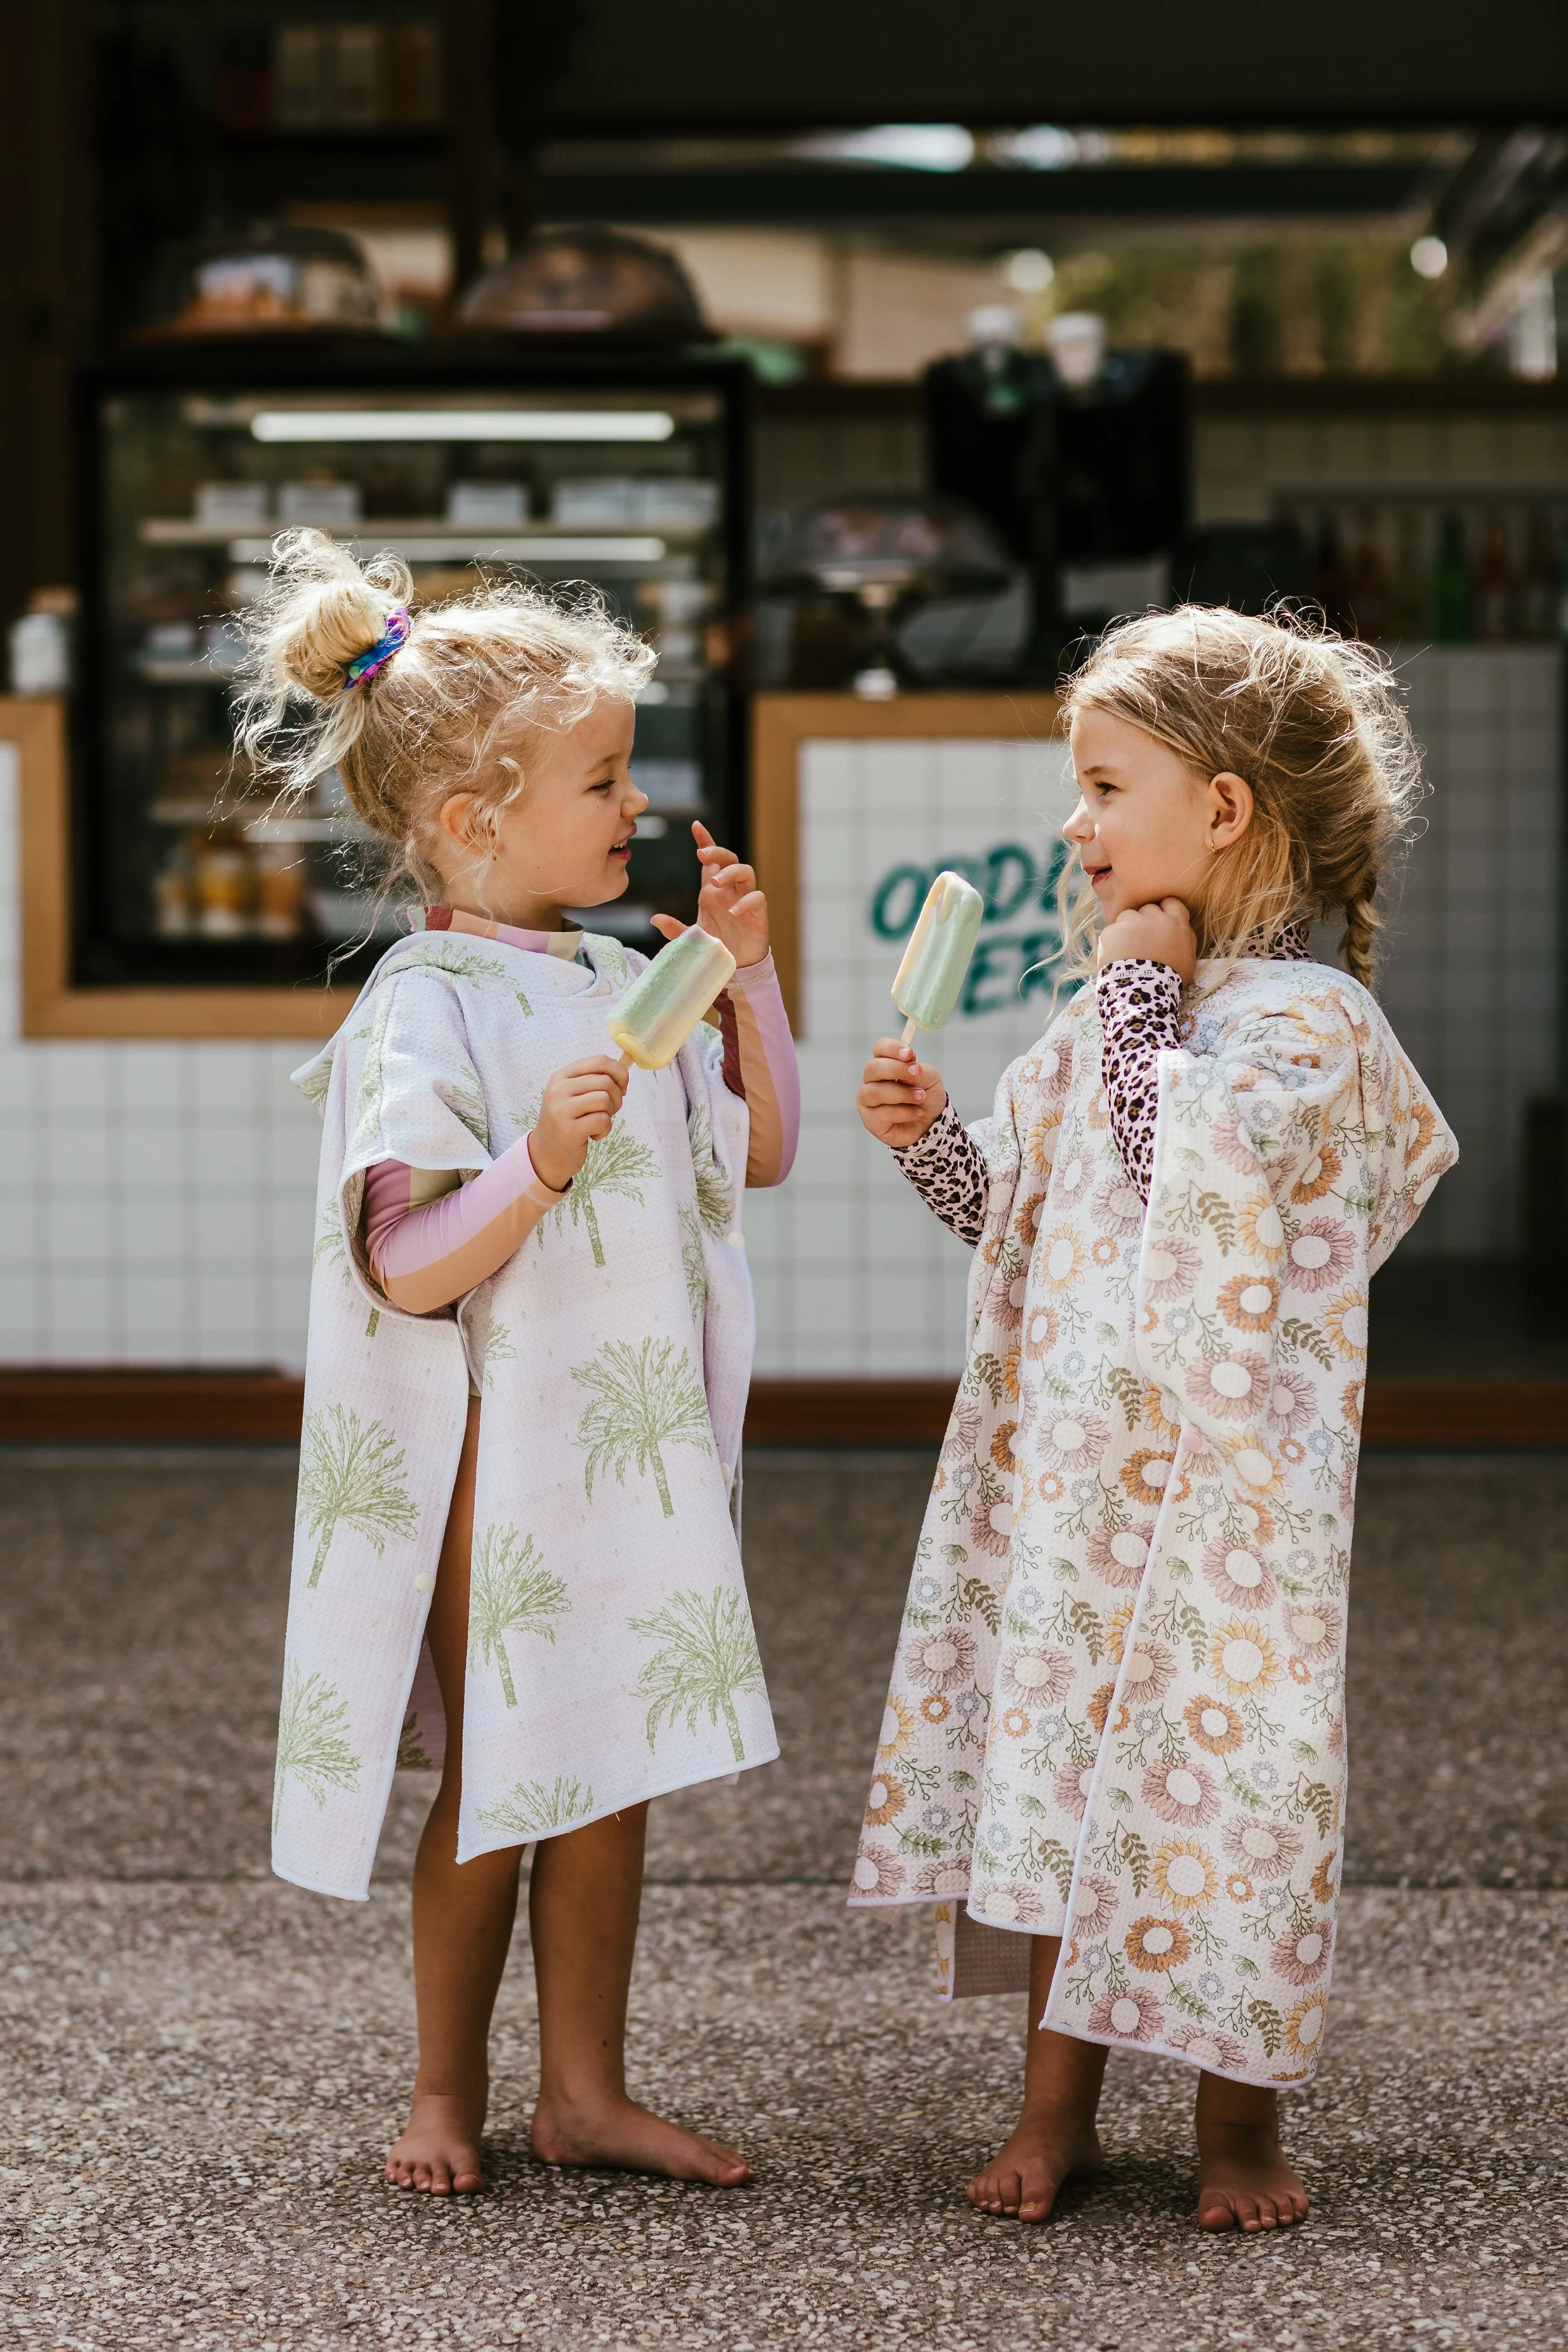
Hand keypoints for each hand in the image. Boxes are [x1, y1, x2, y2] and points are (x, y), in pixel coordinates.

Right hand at [529, 1055, 627, 1190]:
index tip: (622, 1087)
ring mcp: (562, 1110)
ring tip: (600, 1122)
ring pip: (605, 1099)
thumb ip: (594, 1081)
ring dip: (611, 1113)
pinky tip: (594, 1135)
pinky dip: (605, 1129)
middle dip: (617, 1097)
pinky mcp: (570, 1130)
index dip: (619, 1072)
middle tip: (609, 1111)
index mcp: (561, 1076)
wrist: (546, 1153)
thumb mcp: (574, 1095)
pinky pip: (603, 1121)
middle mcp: (559, 1089)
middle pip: (606, 1081)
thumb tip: (623, 1073)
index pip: (599, 1061)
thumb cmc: (567, 1121)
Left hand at [650, 821, 768, 967]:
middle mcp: (729, 891)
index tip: (696, 826)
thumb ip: (674, 929)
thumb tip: (654, 919)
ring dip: (731, 872)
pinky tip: (732, 912)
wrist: (737, 967)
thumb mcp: (691, 938)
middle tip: (701, 854)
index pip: (711, 861)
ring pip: (746, 872)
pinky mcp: (758, 914)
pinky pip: (757, 898)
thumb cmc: (716, 947)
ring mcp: (744, 900)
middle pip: (729, 859)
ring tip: (715, 881)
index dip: (706, 841)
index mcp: (712, 891)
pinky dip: (746, 902)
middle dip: (717, 851)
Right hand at [857, 1037, 946, 1149]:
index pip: (880, 1048)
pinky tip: (916, 1113)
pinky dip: (904, 1112)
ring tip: (920, 1097)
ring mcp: (867, 1100)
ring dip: (902, 1093)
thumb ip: (918, 1069)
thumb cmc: (926, 1096)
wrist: (932, 1123)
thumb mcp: (929, 1078)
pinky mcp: (870, 1120)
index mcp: (885, 1064)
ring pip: (875, 1092)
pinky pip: (882, 1113)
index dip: (892, 1048)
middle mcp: (871, 1080)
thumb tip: (908, 1067)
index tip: (909, 1054)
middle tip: (916, 1074)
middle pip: (872, 1068)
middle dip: (896, 1069)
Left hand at [1096, 896, 1196, 982]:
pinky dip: (1112, 942)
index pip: (1170, 902)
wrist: (1143, 991)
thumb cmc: (1170, 978)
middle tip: (1143, 941)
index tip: (1160, 922)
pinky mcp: (1112, 931)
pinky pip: (1112, 931)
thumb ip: (1187, 937)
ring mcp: (1131, 922)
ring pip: (1128, 916)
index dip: (1164, 911)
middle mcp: (1154, 917)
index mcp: (1176, 923)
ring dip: (1127, 928)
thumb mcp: (1189, 958)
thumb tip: (1183, 926)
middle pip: (1148, 909)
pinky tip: (1116, 956)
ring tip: (1128, 950)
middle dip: (1145, 921)